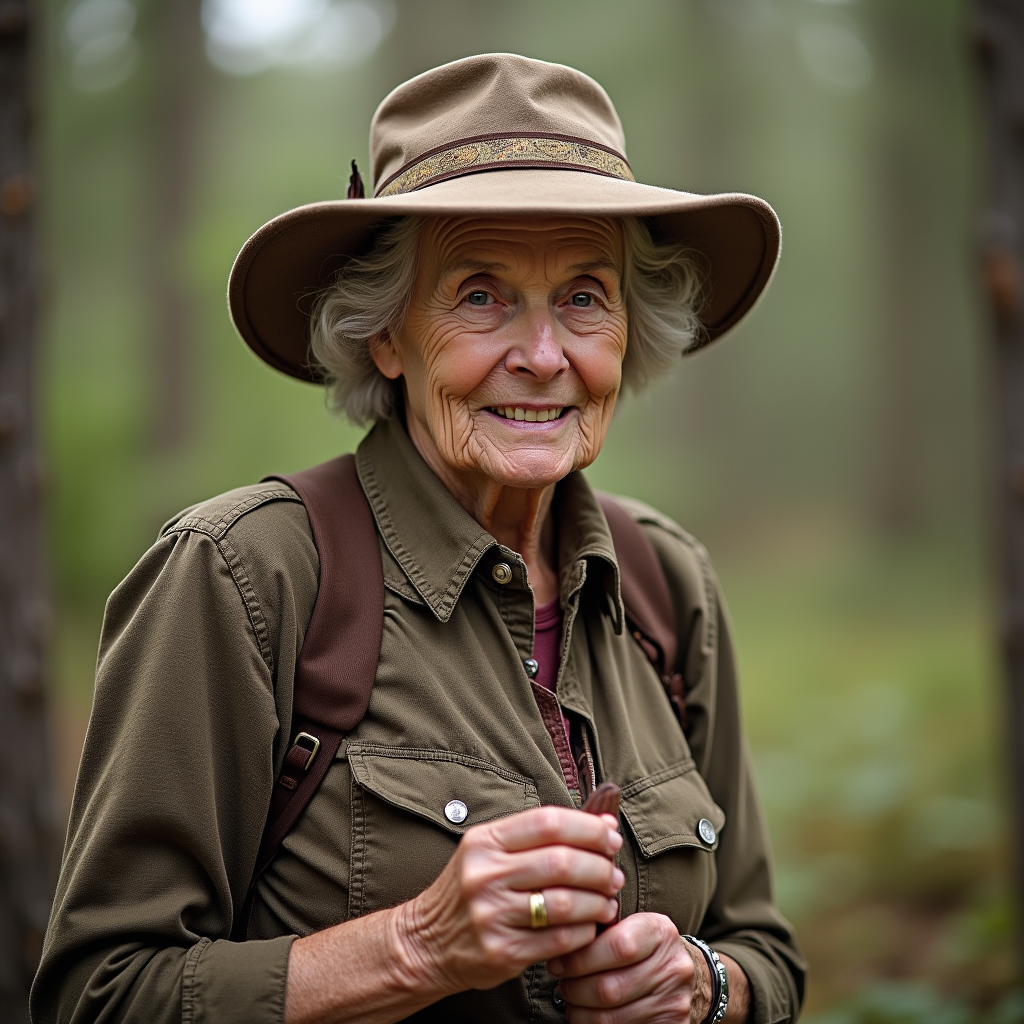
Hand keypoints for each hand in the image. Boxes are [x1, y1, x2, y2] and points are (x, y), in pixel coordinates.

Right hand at [395, 806, 623, 995]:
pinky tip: (589, 926)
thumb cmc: (470, 889)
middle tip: (614, 874)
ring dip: (598, 902)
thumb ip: (540, 837)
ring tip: (607, 901)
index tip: (610, 837)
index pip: (547, 822)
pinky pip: (559, 939)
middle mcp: (485, 875)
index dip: (588, 828)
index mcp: (485, 842)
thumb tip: (604, 823)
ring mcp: (491, 915)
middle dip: (599, 867)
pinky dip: (584, 931)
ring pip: (564, 903)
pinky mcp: (501, 951)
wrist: (426, 941)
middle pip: (561, 862)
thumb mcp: (491, 851)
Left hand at [547, 912, 705, 1022]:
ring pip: (612, 1018)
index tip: (557, 964)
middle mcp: (673, 966)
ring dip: (580, 1013)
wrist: (684, 973)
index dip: (580, 959)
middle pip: (610, 988)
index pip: (617, 946)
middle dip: (575, 989)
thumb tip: (560, 938)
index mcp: (660, 932)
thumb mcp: (631, 925)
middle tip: (561, 985)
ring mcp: (674, 1001)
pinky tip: (587, 1016)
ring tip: (570, 1001)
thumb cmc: (643, 946)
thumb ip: (602, 927)